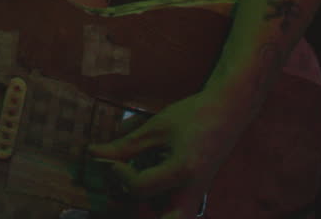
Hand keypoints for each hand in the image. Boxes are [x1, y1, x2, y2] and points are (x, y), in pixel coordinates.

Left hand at [86, 89, 254, 217]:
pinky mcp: (195, 194)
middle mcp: (192, 192)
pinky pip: (173, 208)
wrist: (227, 113)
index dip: (119, 175)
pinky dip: (156, 199)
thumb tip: (93, 154)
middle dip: (137, 209)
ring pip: (168, 216)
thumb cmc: (192, 116)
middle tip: (121, 191)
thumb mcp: (155, 128)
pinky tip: (148, 176)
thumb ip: (125, 146)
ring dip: (146, 205)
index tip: (110, 160)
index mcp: (182, 172)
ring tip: (133, 182)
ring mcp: (196, 196)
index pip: (139, 188)